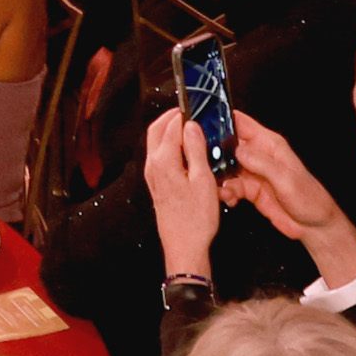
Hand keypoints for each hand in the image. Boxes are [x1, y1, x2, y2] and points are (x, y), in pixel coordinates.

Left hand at [140, 107, 222, 278]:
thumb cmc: (196, 218)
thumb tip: (191, 126)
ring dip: (169, 132)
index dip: (184, 114)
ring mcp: (152, 176)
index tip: (197, 109)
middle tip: (189, 113)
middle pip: (157, 130)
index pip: (171, 126)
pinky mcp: (156, 185)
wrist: (184, 247)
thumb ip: (196, 149)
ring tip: (190, 130)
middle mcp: (153, 166)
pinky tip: (186, 152)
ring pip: (156, 143)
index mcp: (164, 161)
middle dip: (171, 118)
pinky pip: (159, 157)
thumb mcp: (204, 180)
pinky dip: (169, 147)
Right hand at [218, 112, 355, 276]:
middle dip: (214, 153)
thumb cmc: (309, 198)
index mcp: (269, 144)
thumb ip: (261, 163)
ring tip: (221, 189)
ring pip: (226, 169)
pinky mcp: (250, 190)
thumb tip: (238, 149)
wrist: (314, 226)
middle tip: (205, 163)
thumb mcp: (286, 178)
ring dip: (220, 178)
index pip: (242, 123)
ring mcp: (253, 173)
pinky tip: (229, 198)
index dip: (222, 119)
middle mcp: (259, 156)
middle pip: (228, 146)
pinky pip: (231, 187)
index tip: (203, 124)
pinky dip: (226, 193)